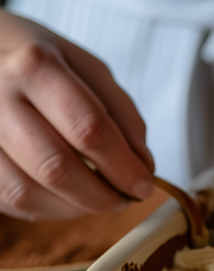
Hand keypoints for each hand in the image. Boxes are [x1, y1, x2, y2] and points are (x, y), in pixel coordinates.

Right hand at [0, 9, 153, 220]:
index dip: (123, 168)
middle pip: (56, 168)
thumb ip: (123, 117)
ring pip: (27, 193)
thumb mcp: (90, 70)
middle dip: (101, 196)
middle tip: (124, 198)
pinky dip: (48, 208)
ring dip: (75, 207)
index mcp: (36, 67)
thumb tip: (142, 166)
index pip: (89, 129)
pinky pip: (9, 200)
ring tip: (98, 198)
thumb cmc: (40, 62)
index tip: (143, 185)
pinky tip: (68, 196)